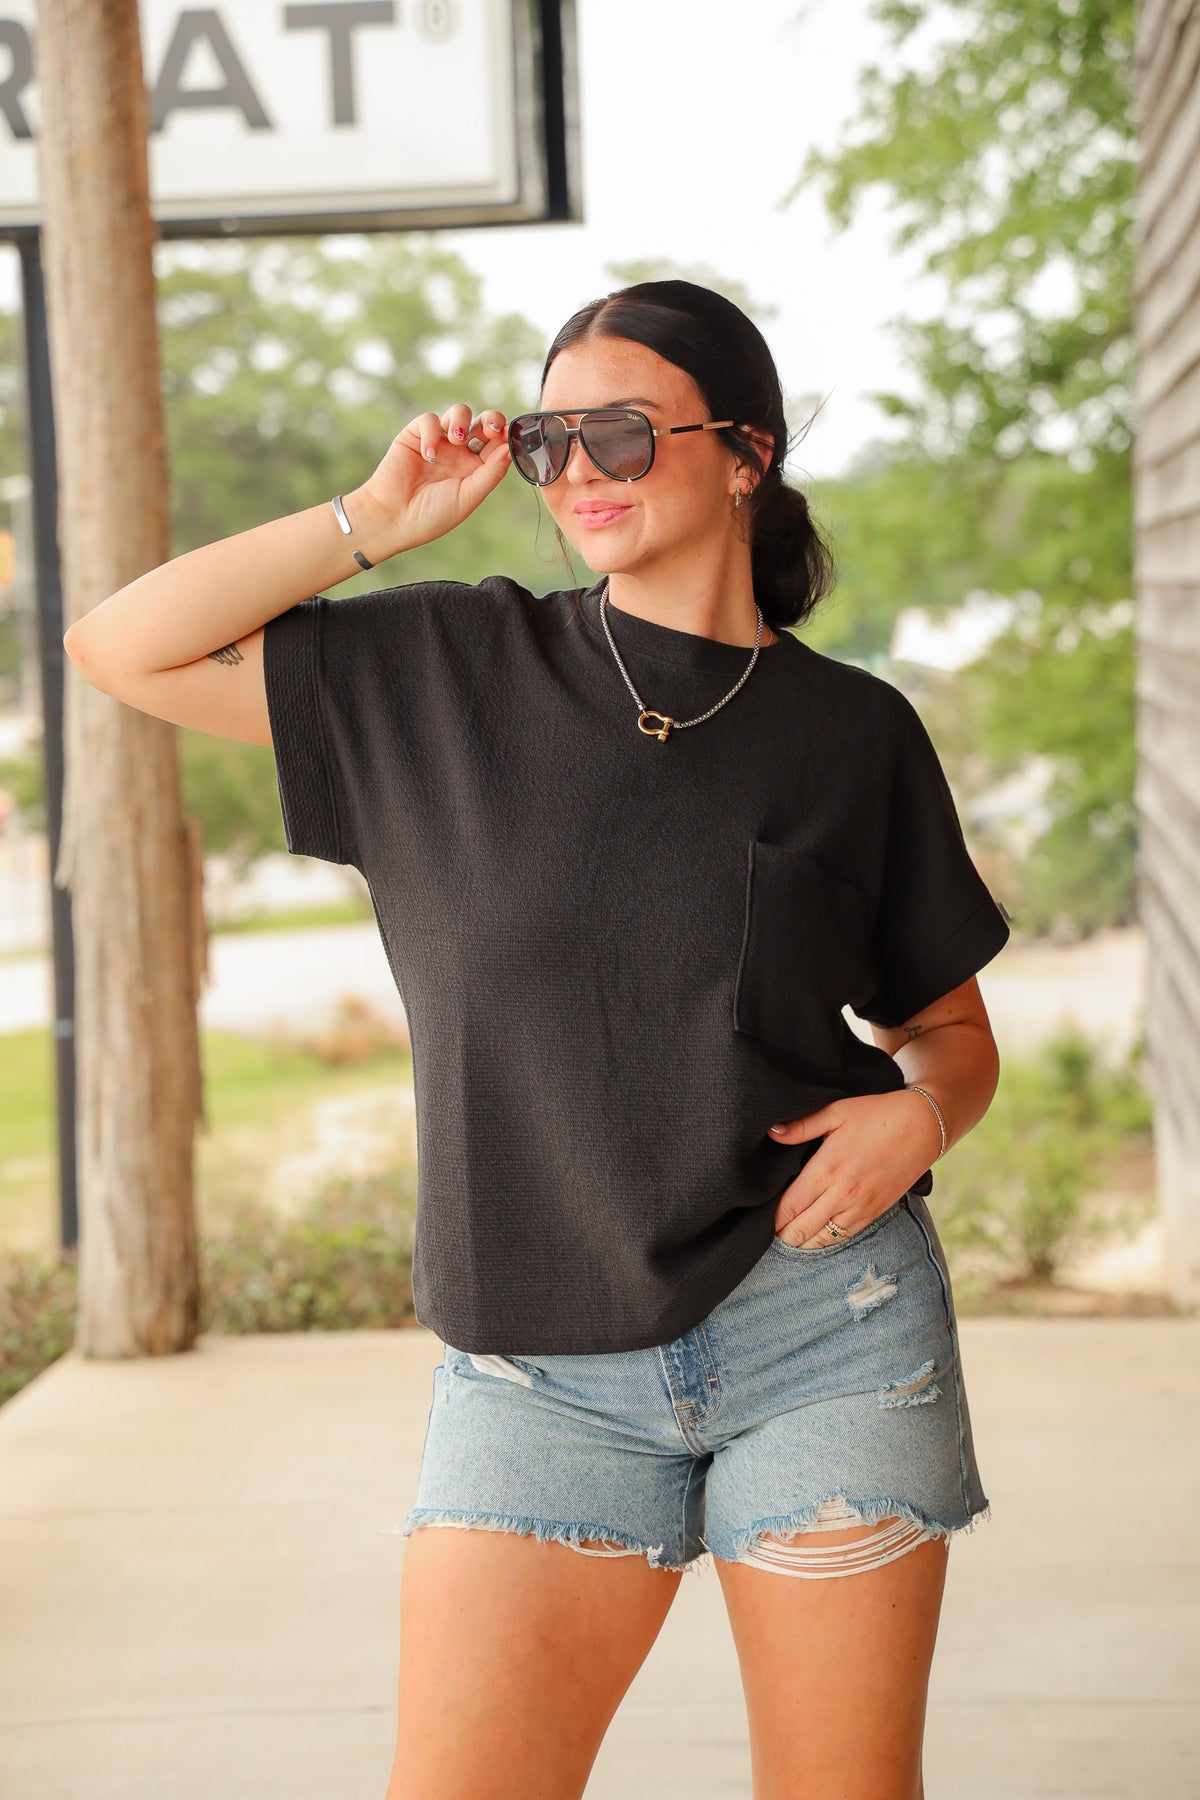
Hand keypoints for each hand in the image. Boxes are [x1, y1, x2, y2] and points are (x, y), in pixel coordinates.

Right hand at [349, 401, 512, 555]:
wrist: (393, 518)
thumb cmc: (432, 515)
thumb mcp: (469, 496)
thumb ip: (491, 472)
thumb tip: (511, 448)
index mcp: (475, 470)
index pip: (496, 445)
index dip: (505, 436)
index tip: (508, 435)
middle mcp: (459, 454)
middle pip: (482, 423)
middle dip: (491, 420)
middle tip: (491, 429)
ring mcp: (438, 443)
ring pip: (458, 413)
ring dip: (462, 420)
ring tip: (457, 439)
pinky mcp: (415, 435)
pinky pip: (429, 420)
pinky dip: (432, 433)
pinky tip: (429, 456)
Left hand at [767, 1088, 943, 1248]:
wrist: (923, 1126)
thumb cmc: (877, 1114)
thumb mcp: (837, 1112)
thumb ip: (802, 1125)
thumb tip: (772, 1132)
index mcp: (828, 1168)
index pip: (790, 1207)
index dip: (773, 1219)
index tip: (761, 1219)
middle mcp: (843, 1193)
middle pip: (801, 1230)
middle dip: (783, 1234)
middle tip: (770, 1232)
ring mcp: (861, 1206)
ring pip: (822, 1240)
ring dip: (803, 1241)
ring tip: (788, 1237)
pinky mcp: (875, 1212)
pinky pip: (844, 1237)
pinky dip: (826, 1241)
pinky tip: (814, 1237)